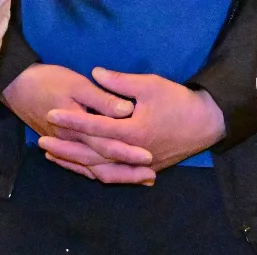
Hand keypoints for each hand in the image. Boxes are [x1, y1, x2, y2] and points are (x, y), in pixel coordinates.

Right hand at [2, 64, 154, 181]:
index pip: (105, 145)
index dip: (127, 152)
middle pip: (102, 165)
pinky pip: (86, 168)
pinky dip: (104, 174)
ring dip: (120, 177)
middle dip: (128, 173)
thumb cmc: (47, 81)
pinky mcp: (67, 149)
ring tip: (145, 180)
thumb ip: (102, 99)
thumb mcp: (76, 84)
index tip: (149, 156)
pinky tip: (123, 176)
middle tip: (152, 176)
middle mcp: (72, 143)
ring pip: (95, 171)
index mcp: (76, 128)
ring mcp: (68, 149)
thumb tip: (127, 109)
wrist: (17, 85)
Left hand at [42, 67, 224, 182]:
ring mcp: (143, 164)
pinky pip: (119, 176)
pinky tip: (85, 169)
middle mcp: (136, 153)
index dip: (72, 120)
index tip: (51, 114)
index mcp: (135, 132)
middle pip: (95, 155)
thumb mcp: (151, 86)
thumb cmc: (181, 103)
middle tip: (43, 142)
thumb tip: (95, 73)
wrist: (209, 123)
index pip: (97, 128)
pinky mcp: (150, 168)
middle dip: (67, 148)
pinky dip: (100, 173)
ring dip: (79, 164)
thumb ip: (120, 82)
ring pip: (105, 170)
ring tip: (57, 157)